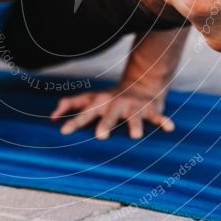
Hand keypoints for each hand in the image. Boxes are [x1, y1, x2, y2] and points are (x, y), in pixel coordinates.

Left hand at [51, 85, 174, 139]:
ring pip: (134, 117)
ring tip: (135, 136)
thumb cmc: (109, 98)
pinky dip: (163, 121)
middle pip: (109, 116)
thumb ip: (70, 104)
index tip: (62, 131)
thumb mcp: (89, 98)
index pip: (85, 114)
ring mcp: (134, 107)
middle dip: (106, 124)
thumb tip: (51, 116)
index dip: (74, 122)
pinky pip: (157, 116)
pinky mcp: (150, 109)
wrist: (139, 84)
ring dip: (134, 125)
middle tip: (101, 136)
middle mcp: (116, 105)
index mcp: (100, 104)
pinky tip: (169, 128)